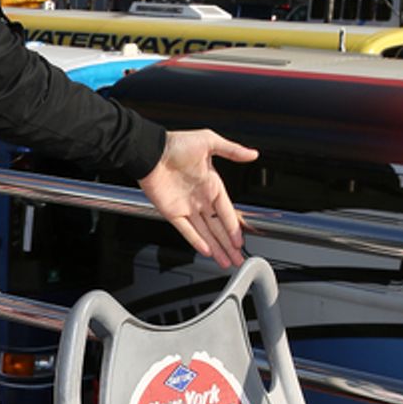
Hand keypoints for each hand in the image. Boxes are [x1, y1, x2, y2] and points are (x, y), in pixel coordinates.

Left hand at [139, 129, 257, 268]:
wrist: (150, 150)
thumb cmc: (176, 143)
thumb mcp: (208, 141)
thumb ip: (231, 150)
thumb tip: (252, 154)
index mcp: (212, 184)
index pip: (227, 211)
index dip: (234, 227)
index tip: (241, 241)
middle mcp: (200, 198)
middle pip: (218, 227)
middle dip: (228, 244)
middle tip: (238, 259)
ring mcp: (186, 207)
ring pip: (204, 232)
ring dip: (216, 248)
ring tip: (226, 262)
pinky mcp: (171, 212)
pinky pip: (186, 230)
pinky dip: (196, 241)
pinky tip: (206, 251)